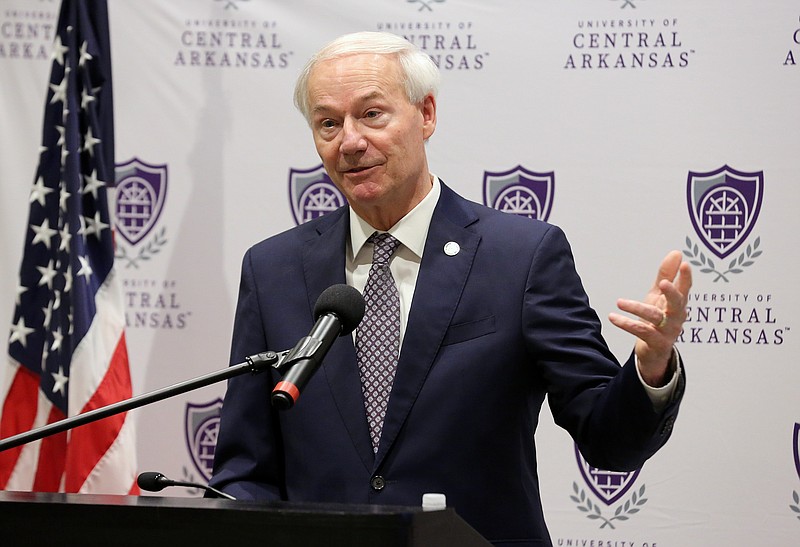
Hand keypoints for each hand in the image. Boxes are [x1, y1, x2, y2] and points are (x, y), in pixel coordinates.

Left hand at [608, 250, 691, 386]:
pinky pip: (642, 332)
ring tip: (619, 302)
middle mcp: (676, 317)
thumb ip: (666, 275)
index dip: (686, 277)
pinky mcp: (657, 343)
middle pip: (677, 303)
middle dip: (672, 293)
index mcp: (677, 304)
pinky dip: (627, 324)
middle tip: (663, 283)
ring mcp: (668, 332)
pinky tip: (613, 317)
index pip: (684, 289)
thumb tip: (676, 253)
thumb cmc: (657, 320)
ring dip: (637, 308)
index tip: (685, 264)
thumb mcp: (659, 296)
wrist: (654, 352)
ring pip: (655, 317)